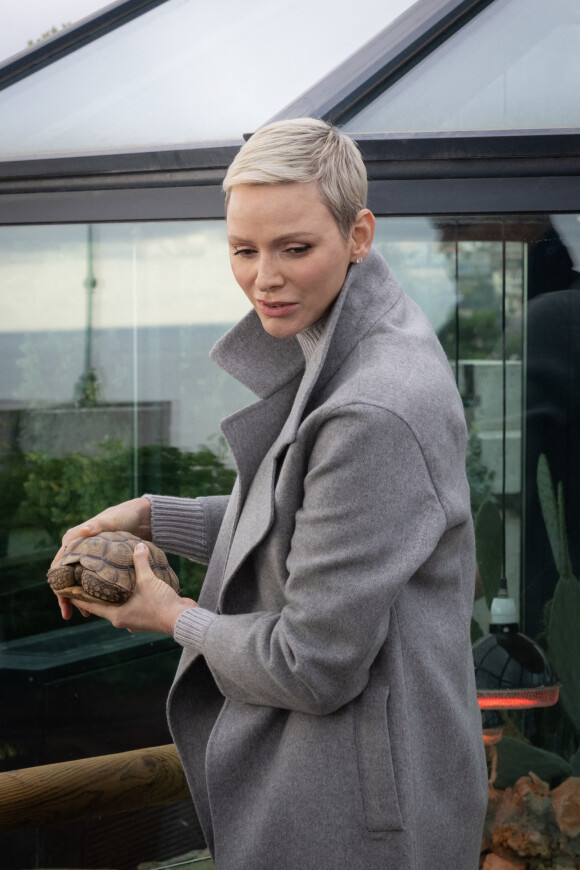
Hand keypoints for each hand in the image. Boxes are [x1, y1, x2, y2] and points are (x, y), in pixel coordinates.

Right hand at [54, 497, 151, 620]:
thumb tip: (85, 530)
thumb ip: (97, 525)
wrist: (141, 516)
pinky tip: (96, 604)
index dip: (58, 584)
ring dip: (78, 596)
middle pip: (65, 575)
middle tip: (68, 614)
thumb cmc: (124, 515)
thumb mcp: (111, 521)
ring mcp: (88, 555)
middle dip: (65, 595)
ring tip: (83, 614)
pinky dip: (90, 591)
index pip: (59, 565)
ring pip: (77, 579)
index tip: (62, 600)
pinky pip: (90, 578)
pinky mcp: (99, 560)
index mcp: (73, 538)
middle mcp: (77, 547)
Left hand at [69, 542, 196, 634]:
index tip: (66, 590)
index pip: (91, 605)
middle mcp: (123, 620)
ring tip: (108, 582)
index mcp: (117, 615)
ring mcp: (135, 620)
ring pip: (118, 606)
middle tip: (86, 581)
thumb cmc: (161, 604)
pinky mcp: (147, 618)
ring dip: (113, 596)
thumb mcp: (148, 580)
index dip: (77, 597)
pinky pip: (132, 606)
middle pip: (103, 606)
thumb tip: (137, 546)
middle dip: (95, 594)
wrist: (183, 619)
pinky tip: (132, 587)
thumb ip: (140, 562)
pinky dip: (128, 597)